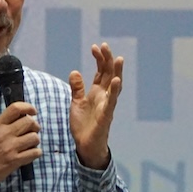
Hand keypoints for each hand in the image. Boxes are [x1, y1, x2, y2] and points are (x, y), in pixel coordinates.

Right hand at [0, 102, 41, 190]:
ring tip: (30, 144)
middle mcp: (5, 134)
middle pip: (29, 122)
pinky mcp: (15, 161)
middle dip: (35, 126)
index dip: (28, 107)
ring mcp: (10, 148)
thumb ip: (1, 125)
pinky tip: (30, 154)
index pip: (16, 108)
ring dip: (35, 141)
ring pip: (35, 137)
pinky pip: (35, 153)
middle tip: (33, 131)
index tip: (33, 112)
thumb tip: (19, 121)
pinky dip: (36, 153)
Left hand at [69, 42, 123, 169]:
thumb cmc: (84, 125)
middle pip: (108, 74)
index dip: (99, 59)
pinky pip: (111, 102)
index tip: (95, 46)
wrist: (85, 145)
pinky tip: (116, 80)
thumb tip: (74, 71)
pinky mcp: (106, 115)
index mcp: (97, 92)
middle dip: (107, 60)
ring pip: (114, 86)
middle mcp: (104, 96)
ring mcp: (107, 105)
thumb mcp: (76, 103)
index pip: (100, 71)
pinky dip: (114, 91)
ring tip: (118, 59)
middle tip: (105, 46)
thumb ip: (77, 88)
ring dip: (116, 72)